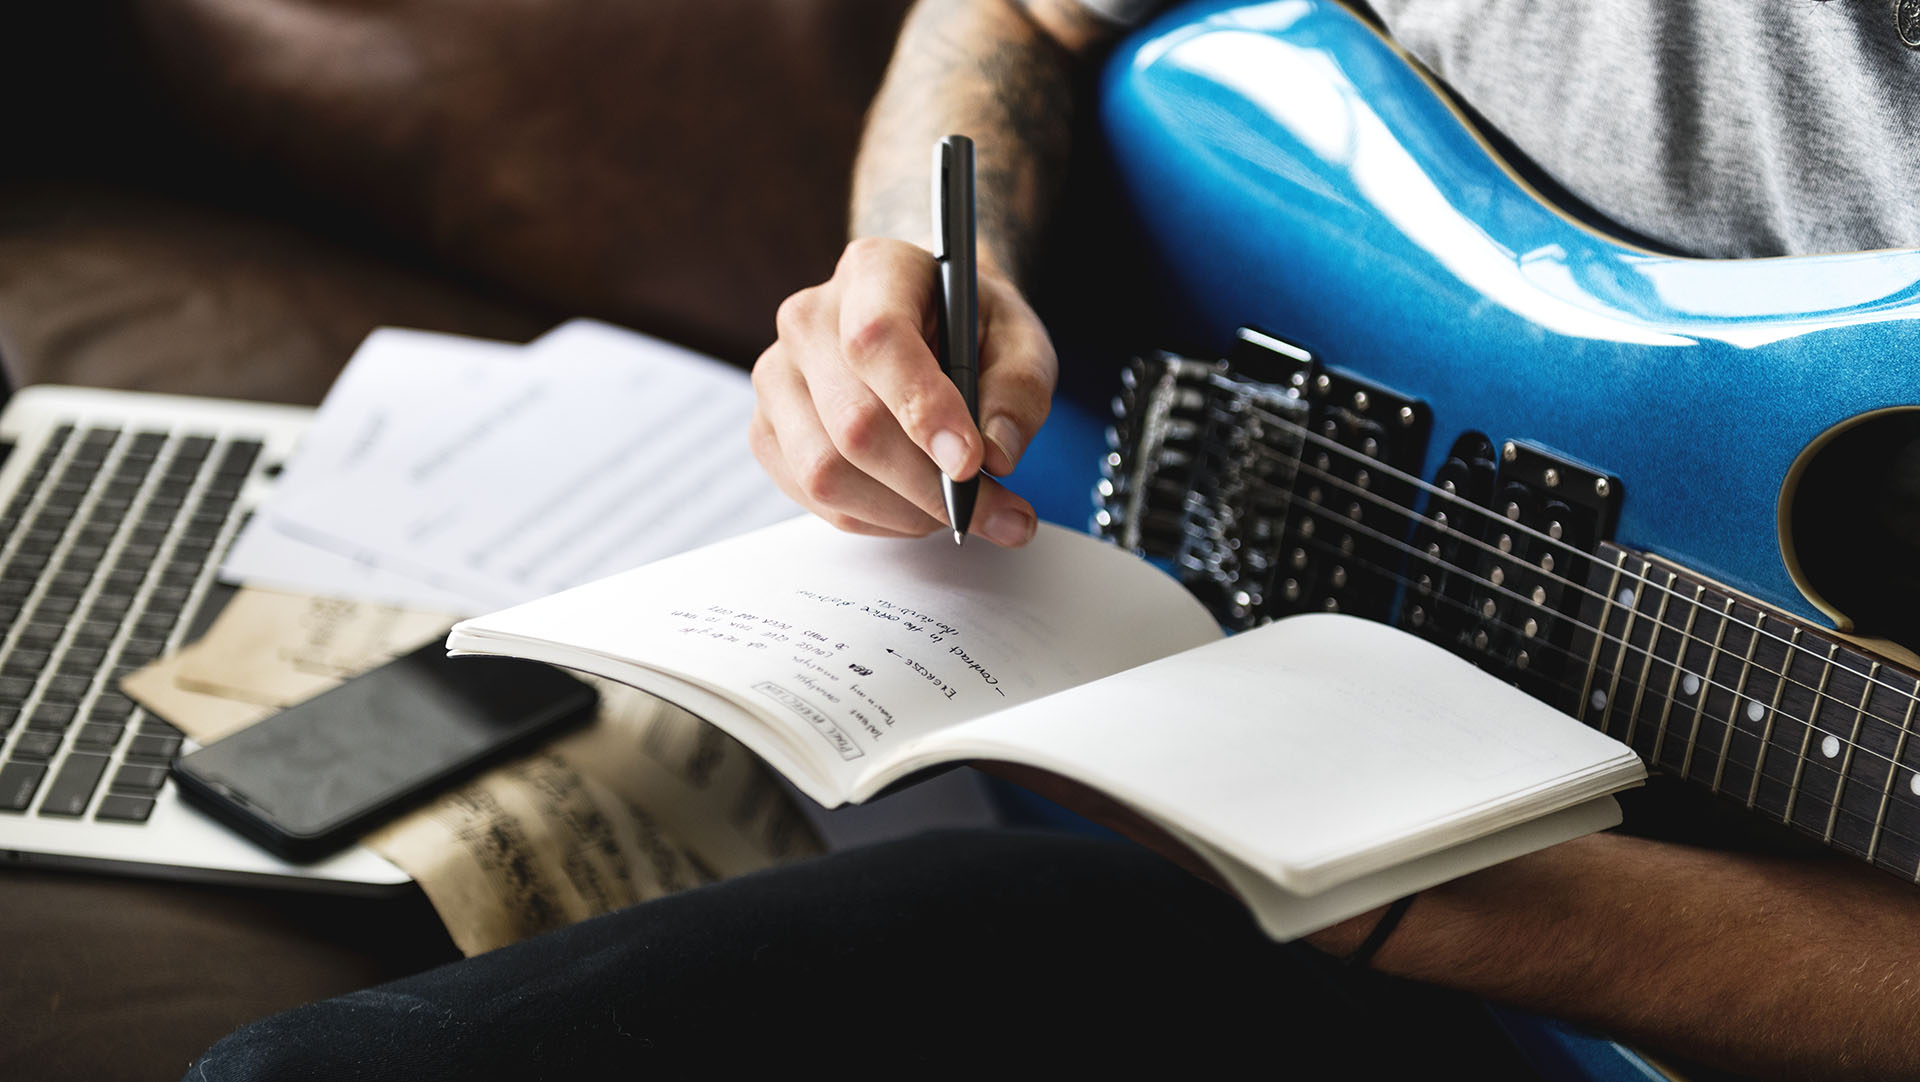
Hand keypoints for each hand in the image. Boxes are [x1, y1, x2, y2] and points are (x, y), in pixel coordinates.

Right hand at [750, 237, 1056, 545]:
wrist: (930, 329)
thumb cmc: (974, 331)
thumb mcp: (1022, 342)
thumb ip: (1019, 391)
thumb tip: (995, 456)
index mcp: (873, 271)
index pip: (878, 339)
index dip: (923, 408)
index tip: (970, 462)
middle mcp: (808, 319)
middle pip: (853, 422)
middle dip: (929, 485)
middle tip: (992, 511)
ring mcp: (778, 376)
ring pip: (825, 471)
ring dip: (903, 511)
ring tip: (958, 510)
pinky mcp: (768, 431)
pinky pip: (813, 497)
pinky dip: (875, 518)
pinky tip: (916, 506)